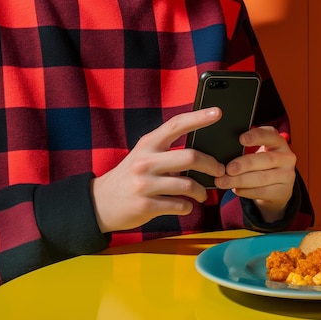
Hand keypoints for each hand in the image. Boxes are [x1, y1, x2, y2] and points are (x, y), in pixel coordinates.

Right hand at [91, 108, 225, 232]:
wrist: (100, 202)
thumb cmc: (131, 176)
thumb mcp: (144, 156)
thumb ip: (167, 151)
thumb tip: (203, 153)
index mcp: (148, 144)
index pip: (176, 125)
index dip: (198, 117)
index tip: (217, 112)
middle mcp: (145, 161)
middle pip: (190, 157)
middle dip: (212, 165)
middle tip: (220, 171)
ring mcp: (144, 184)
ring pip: (188, 185)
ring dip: (201, 191)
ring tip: (202, 194)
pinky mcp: (145, 205)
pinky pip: (179, 206)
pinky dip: (187, 207)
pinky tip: (185, 206)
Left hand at [214, 126, 295, 222]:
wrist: (278, 187)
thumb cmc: (262, 165)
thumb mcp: (259, 152)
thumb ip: (247, 148)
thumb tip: (223, 151)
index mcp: (279, 142)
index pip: (270, 136)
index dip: (256, 136)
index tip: (241, 139)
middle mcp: (287, 157)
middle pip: (266, 159)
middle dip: (244, 164)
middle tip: (228, 168)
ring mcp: (287, 175)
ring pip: (262, 178)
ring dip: (240, 180)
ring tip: (223, 182)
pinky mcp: (283, 191)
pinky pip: (262, 191)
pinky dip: (246, 191)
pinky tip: (235, 189)